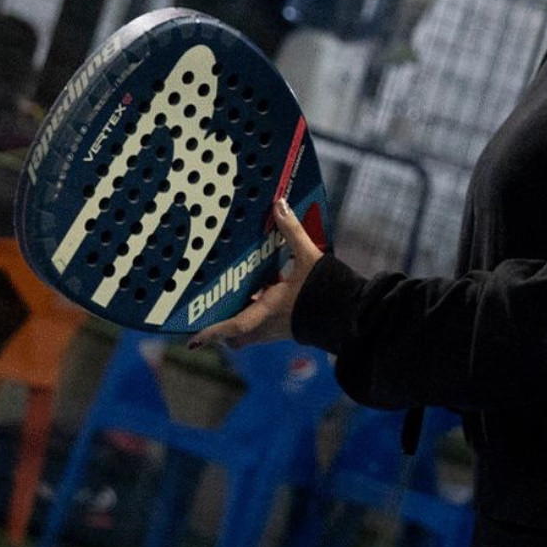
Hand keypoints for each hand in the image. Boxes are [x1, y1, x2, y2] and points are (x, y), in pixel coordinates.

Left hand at [186, 198, 323, 350]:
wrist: (353, 313)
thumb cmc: (330, 288)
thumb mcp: (310, 255)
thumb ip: (292, 231)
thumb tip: (279, 205)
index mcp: (269, 309)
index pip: (234, 326)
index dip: (211, 333)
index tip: (192, 340)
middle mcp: (270, 326)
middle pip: (236, 337)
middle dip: (222, 329)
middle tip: (210, 313)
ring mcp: (280, 332)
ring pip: (250, 334)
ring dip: (240, 322)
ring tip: (234, 299)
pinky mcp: (289, 330)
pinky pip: (264, 329)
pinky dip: (258, 316)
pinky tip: (264, 296)